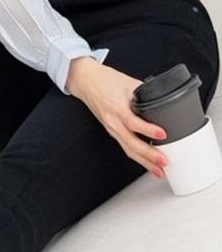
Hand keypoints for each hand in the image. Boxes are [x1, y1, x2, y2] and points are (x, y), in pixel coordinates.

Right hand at [66, 56, 168, 178]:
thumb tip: (164, 103)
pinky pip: (124, 146)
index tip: (162, 134)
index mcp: (117, 108)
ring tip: (158, 171)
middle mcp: (113, 122)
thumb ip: (145, 95)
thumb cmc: (105, 81)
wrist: (86, 82)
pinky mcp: (112, 131)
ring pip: (128, 149)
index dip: (148, 129)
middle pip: (131, 143)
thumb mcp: (129, 83)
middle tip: (163, 162)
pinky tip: (146, 162)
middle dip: (148, 155)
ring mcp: (111, 128)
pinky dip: (136, 156)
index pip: (133, 122)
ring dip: (143, 162)